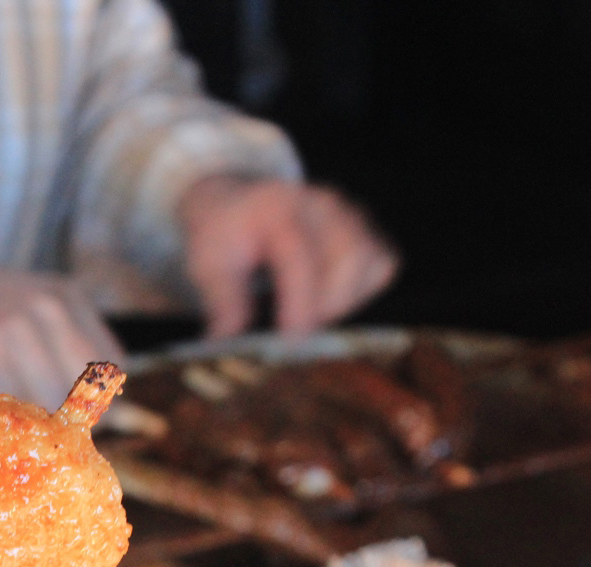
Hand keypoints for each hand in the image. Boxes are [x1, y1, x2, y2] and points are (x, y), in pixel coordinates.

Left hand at [179, 176, 397, 338]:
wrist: (237, 204)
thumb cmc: (225, 236)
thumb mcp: (208, 263)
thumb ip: (223, 300)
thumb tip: (228, 338)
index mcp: (277, 206)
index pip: (299, 255)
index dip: (300, 302)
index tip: (291, 339)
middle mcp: (322, 203)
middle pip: (348, 258)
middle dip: (326, 305)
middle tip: (295, 329)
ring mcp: (350, 213)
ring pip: (371, 263)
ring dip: (344, 301)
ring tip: (307, 312)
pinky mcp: (367, 230)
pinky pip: (383, 266)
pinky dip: (361, 291)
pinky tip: (328, 297)